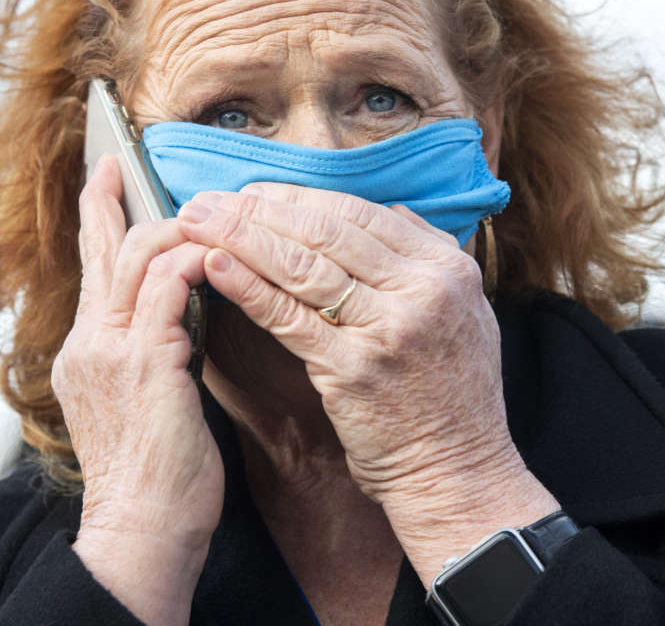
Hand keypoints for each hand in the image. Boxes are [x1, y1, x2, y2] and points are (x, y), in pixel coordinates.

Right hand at [53, 155, 223, 624]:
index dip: (96, 217)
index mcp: (87, 351)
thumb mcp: (141, 401)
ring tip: (209, 220)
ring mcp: (111, 350)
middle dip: (115, 200)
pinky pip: (169, 287)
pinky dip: (196, 262)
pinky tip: (218, 256)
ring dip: (178, 229)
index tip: (104, 175)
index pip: (92, 268)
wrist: (141, 530)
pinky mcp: (144, 363)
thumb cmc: (156, 474)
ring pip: (139, 255)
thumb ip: (151, 351)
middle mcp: (89, 342)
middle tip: (125, 162)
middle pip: (103, 248)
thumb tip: (179, 314)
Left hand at [176, 184, 558, 582]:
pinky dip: (247, 286)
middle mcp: (422, 291)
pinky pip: (288, 317)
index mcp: (448, 269)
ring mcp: (388, 330)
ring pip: (302, 267)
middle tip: (207, 199)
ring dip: (241, 238)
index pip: (361, 213)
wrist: (459, 471)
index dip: (299, 198)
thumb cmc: (456, 396)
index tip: (253, 192)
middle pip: (325, 232)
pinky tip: (214, 267)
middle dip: (258, 210)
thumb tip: (390, 208)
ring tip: (195, 223)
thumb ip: (431, 255)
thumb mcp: (469, 311)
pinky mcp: (353, 370)